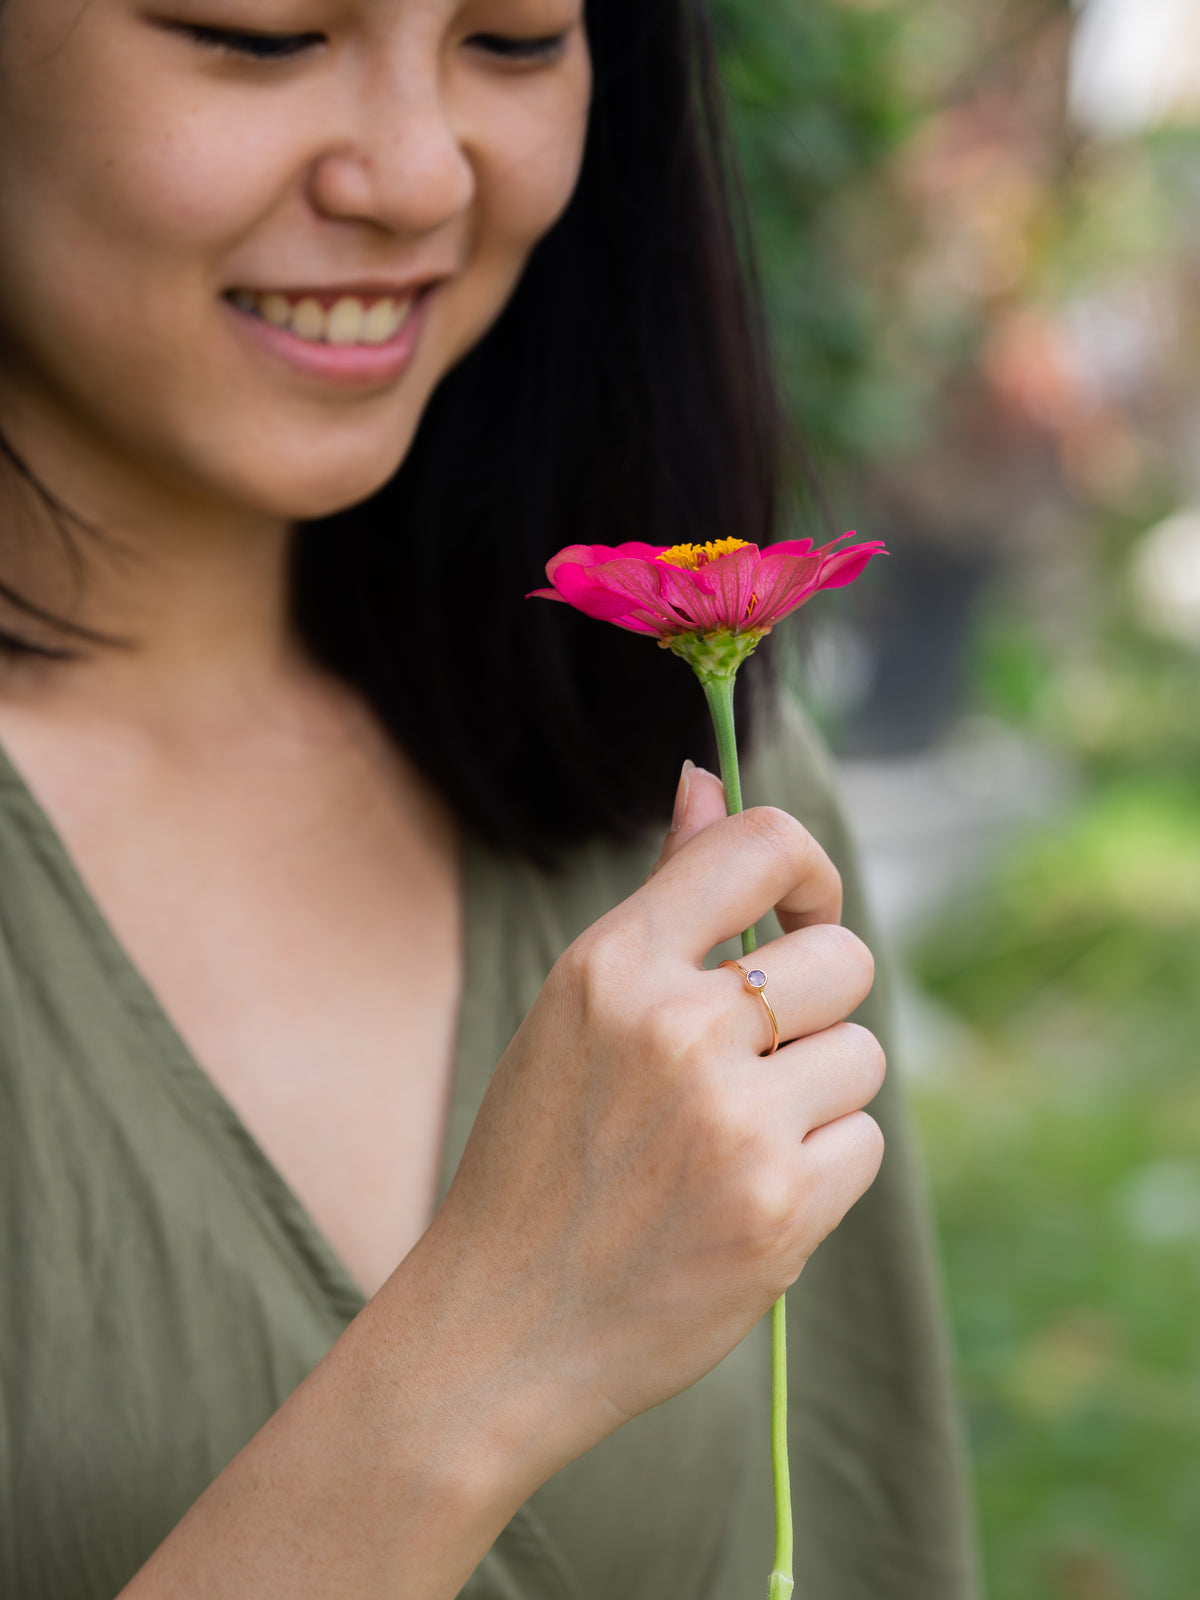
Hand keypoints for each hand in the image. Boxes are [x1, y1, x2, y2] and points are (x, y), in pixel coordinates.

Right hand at [420, 761, 884, 1469]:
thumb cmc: (539, 1155)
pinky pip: (863, 1144)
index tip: (801, 915)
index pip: (761, 841)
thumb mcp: (575, 1009)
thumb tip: (705, 781)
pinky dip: (822, 1170)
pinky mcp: (778, 1210)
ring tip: (735, 1142)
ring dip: (818, 1095)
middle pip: (845, 958)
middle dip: (818, 1005)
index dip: (810, 871)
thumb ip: (662, 898)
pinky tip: (748, 1198)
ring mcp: (731, 1121)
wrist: (500, 1327)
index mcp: (612, 964)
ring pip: (861, 1056)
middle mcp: (674, 1027)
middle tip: (756, 1061)